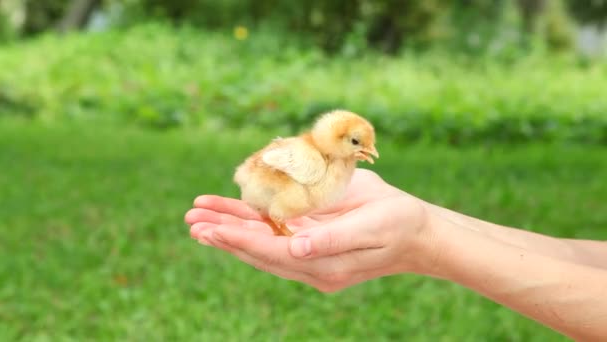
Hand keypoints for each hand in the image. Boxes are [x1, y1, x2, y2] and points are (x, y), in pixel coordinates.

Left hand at [185, 169, 432, 291]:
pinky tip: (229, 214)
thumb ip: (332, 240)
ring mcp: (309, 251)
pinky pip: (275, 230)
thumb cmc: (399, 225)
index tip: (210, 229)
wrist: (418, 232)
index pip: (272, 253)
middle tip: (192, 221)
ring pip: (261, 240)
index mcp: (324, 265)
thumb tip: (296, 248)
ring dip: (230, 228)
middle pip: (258, 249)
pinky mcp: (312, 237)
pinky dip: (250, 221)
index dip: (240, 240)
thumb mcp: (370, 228)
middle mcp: (310, 262)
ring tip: (198, 218)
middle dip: (224, 234)